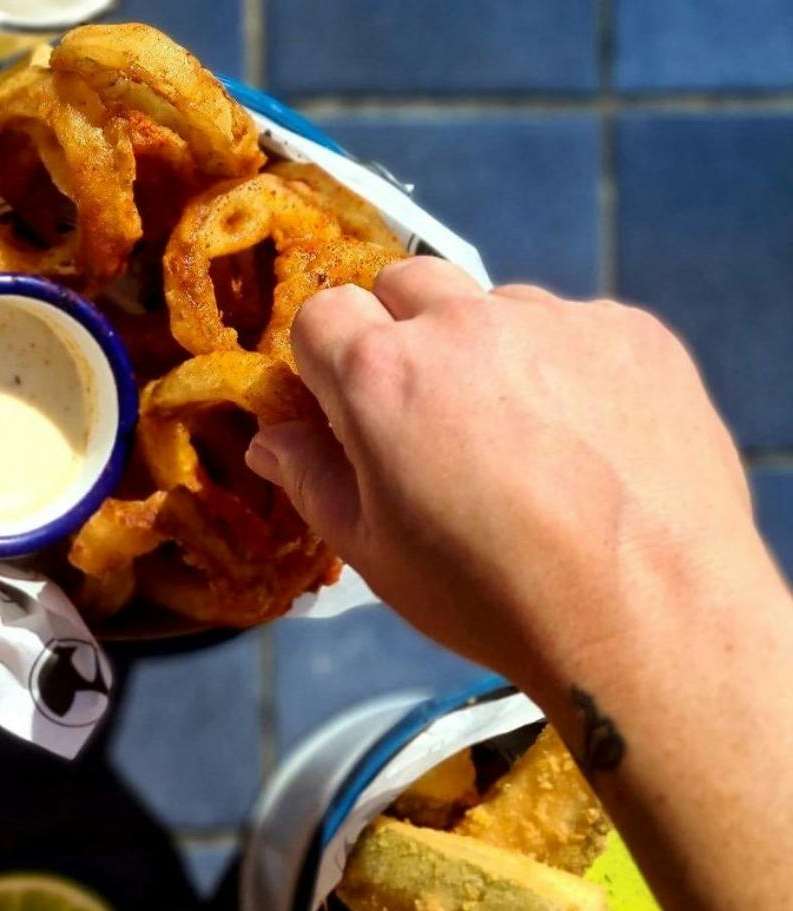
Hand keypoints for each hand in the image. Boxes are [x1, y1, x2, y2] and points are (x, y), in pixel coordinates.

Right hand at [245, 257, 765, 690]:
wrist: (649, 613)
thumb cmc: (492, 594)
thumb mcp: (374, 553)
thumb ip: (313, 480)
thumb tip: (274, 440)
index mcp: (382, 374)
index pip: (321, 314)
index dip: (323, 362)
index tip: (341, 409)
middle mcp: (465, 324)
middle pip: (404, 284)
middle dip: (398, 334)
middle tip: (422, 415)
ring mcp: (556, 320)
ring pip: (493, 304)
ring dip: (484, 349)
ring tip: (516, 438)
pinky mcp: (632, 331)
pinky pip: (574, 327)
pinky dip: (564, 367)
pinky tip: (583, 441)